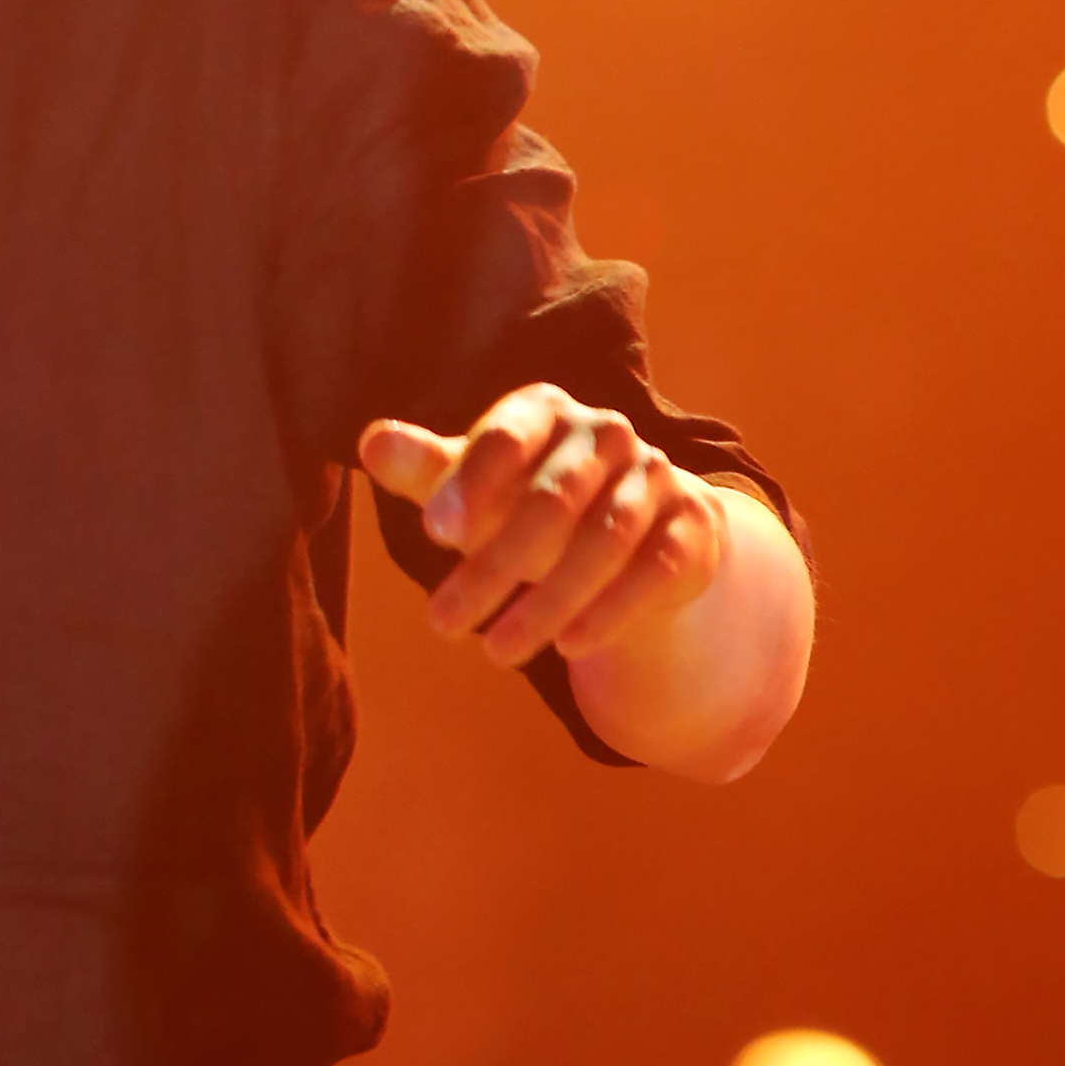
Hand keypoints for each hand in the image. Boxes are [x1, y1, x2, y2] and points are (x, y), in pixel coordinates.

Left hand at [359, 385, 726, 671]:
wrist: (635, 535)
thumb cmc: (527, 505)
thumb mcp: (474, 490)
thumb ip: (427, 471)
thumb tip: (372, 443)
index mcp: (545, 412)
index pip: (505, 439)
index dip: (471, 483)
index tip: (433, 533)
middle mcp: (607, 433)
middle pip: (551, 500)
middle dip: (494, 566)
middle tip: (440, 624)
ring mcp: (656, 476)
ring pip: (603, 540)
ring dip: (547, 603)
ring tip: (496, 653)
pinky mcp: (692, 526)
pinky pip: (654, 569)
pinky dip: (611, 610)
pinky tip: (568, 646)